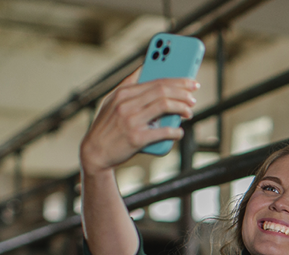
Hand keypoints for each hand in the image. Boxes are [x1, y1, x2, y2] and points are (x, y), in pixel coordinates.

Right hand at [79, 68, 198, 173]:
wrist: (94, 152)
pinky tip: (179, 132)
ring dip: (182, 108)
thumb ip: (127, 84)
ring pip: (164, 106)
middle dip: (183, 93)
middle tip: (193, 98)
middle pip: (162, 91)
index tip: (191, 82)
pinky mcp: (136, 138)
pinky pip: (163, 131)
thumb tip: (143, 67)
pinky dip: (175, 131)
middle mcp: (126, 104)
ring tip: (189, 112)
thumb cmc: (107, 126)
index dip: (178, 81)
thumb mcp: (111, 101)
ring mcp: (131, 120)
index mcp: (123, 93)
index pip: (156, 82)